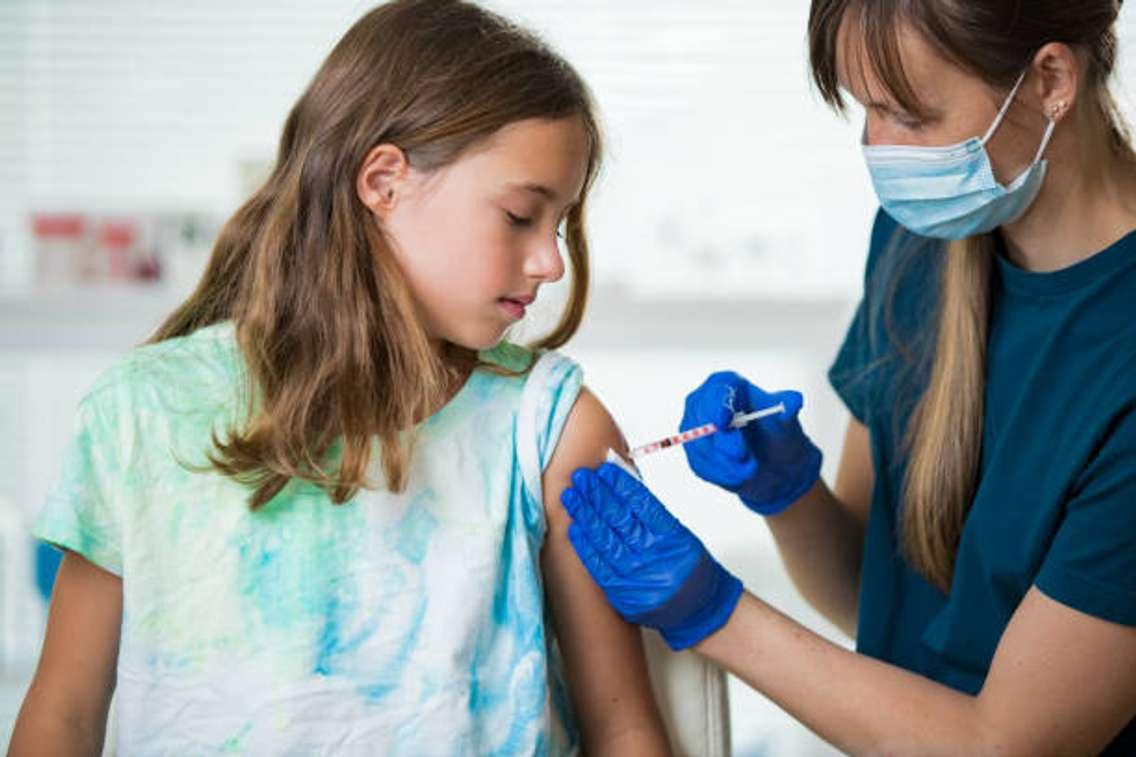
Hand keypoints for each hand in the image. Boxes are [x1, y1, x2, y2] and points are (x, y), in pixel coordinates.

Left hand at [560, 463, 742, 650]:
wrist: (699, 609)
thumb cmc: (690, 568)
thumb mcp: (681, 535)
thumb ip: (652, 513)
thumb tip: (621, 486)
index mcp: (673, 538)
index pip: (642, 504)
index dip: (620, 485)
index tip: (604, 471)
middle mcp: (654, 558)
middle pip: (619, 520)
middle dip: (597, 495)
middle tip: (581, 477)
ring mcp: (637, 578)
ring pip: (605, 540)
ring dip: (585, 515)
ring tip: (572, 496)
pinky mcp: (623, 594)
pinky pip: (599, 566)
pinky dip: (585, 545)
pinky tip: (575, 528)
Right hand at [681, 371, 822, 515]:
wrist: (776, 464)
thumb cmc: (778, 434)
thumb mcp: (787, 420)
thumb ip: (788, 408)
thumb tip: (795, 401)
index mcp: (727, 385)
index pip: (715, 390)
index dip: (716, 405)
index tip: (724, 421)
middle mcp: (704, 403)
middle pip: (701, 418)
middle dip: (721, 440)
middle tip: (742, 455)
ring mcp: (695, 429)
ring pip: (700, 445)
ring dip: (725, 462)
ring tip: (751, 469)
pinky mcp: (696, 453)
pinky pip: (701, 465)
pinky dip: (721, 474)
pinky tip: (740, 476)